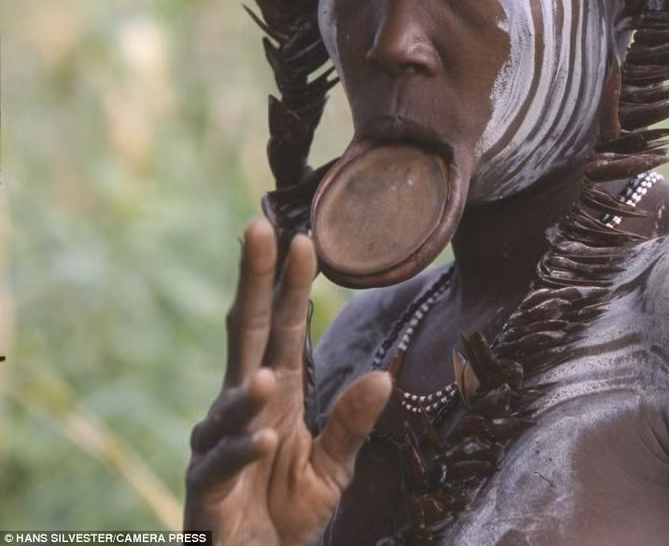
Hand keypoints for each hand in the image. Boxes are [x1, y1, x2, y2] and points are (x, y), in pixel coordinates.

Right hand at [184, 219, 391, 545]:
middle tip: (259, 231)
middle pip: (248, 331)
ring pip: (232, 401)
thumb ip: (352, 424)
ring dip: (248, 391)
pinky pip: (223, 461)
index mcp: (279, 391)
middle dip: (253, 282)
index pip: (284, 325)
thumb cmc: (287, 514)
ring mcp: (220, 441)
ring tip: (267, 378)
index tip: (304, 240)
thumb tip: (384, 378)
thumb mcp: (333, 467)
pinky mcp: (207, 486)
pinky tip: (260, 441)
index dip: (291, 284)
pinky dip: (241, 449)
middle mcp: (245, 404)